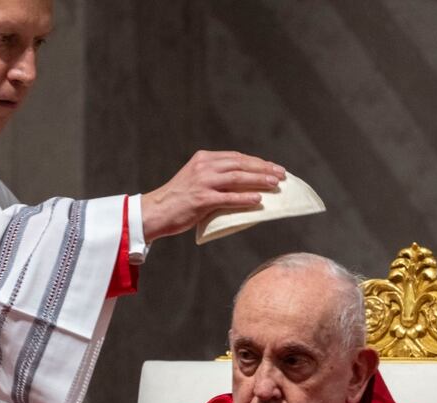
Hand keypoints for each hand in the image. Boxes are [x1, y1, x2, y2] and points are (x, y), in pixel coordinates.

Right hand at [141, 150, 285, 242]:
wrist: (155, 212)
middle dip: (264, 168)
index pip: (236, 157)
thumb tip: (243, 186)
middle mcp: (204, 167)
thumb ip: (216, 179)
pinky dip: (245, 198)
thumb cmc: (178, 200)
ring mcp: (202, 182)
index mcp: (203, 159)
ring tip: (276, 184)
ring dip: (259, 180)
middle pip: (240, 164)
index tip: (272, 167)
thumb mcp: (196, 180)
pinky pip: (228, 198)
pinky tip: (258, 199)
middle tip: (281, 174)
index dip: (257, 162)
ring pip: (237, 178)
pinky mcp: (202, 200)